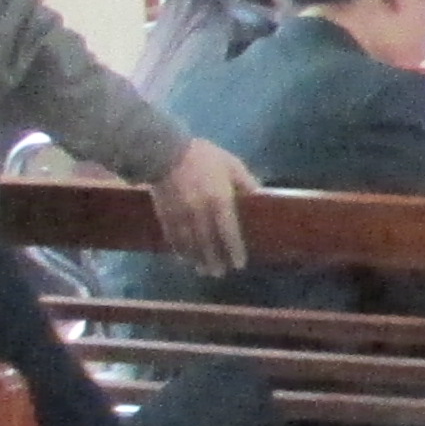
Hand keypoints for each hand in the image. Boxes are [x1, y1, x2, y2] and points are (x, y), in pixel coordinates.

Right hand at [146, 140, 252, 275]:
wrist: (164, 151)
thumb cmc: (203, 156)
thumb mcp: (231, 164)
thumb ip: (246, 182)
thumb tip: (260, 196)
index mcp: (219, 200)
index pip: (228, 231)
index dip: (233, 249)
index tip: (238, 264)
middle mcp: (200, 212)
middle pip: (207, 242)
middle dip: (213, 260)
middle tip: (218, 274)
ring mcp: (180, 214)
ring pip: (189, 242)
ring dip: (196, 258)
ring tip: (202, 270)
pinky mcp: (164, 213)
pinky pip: (172, 235)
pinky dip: (178, 248)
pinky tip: (183, 257)